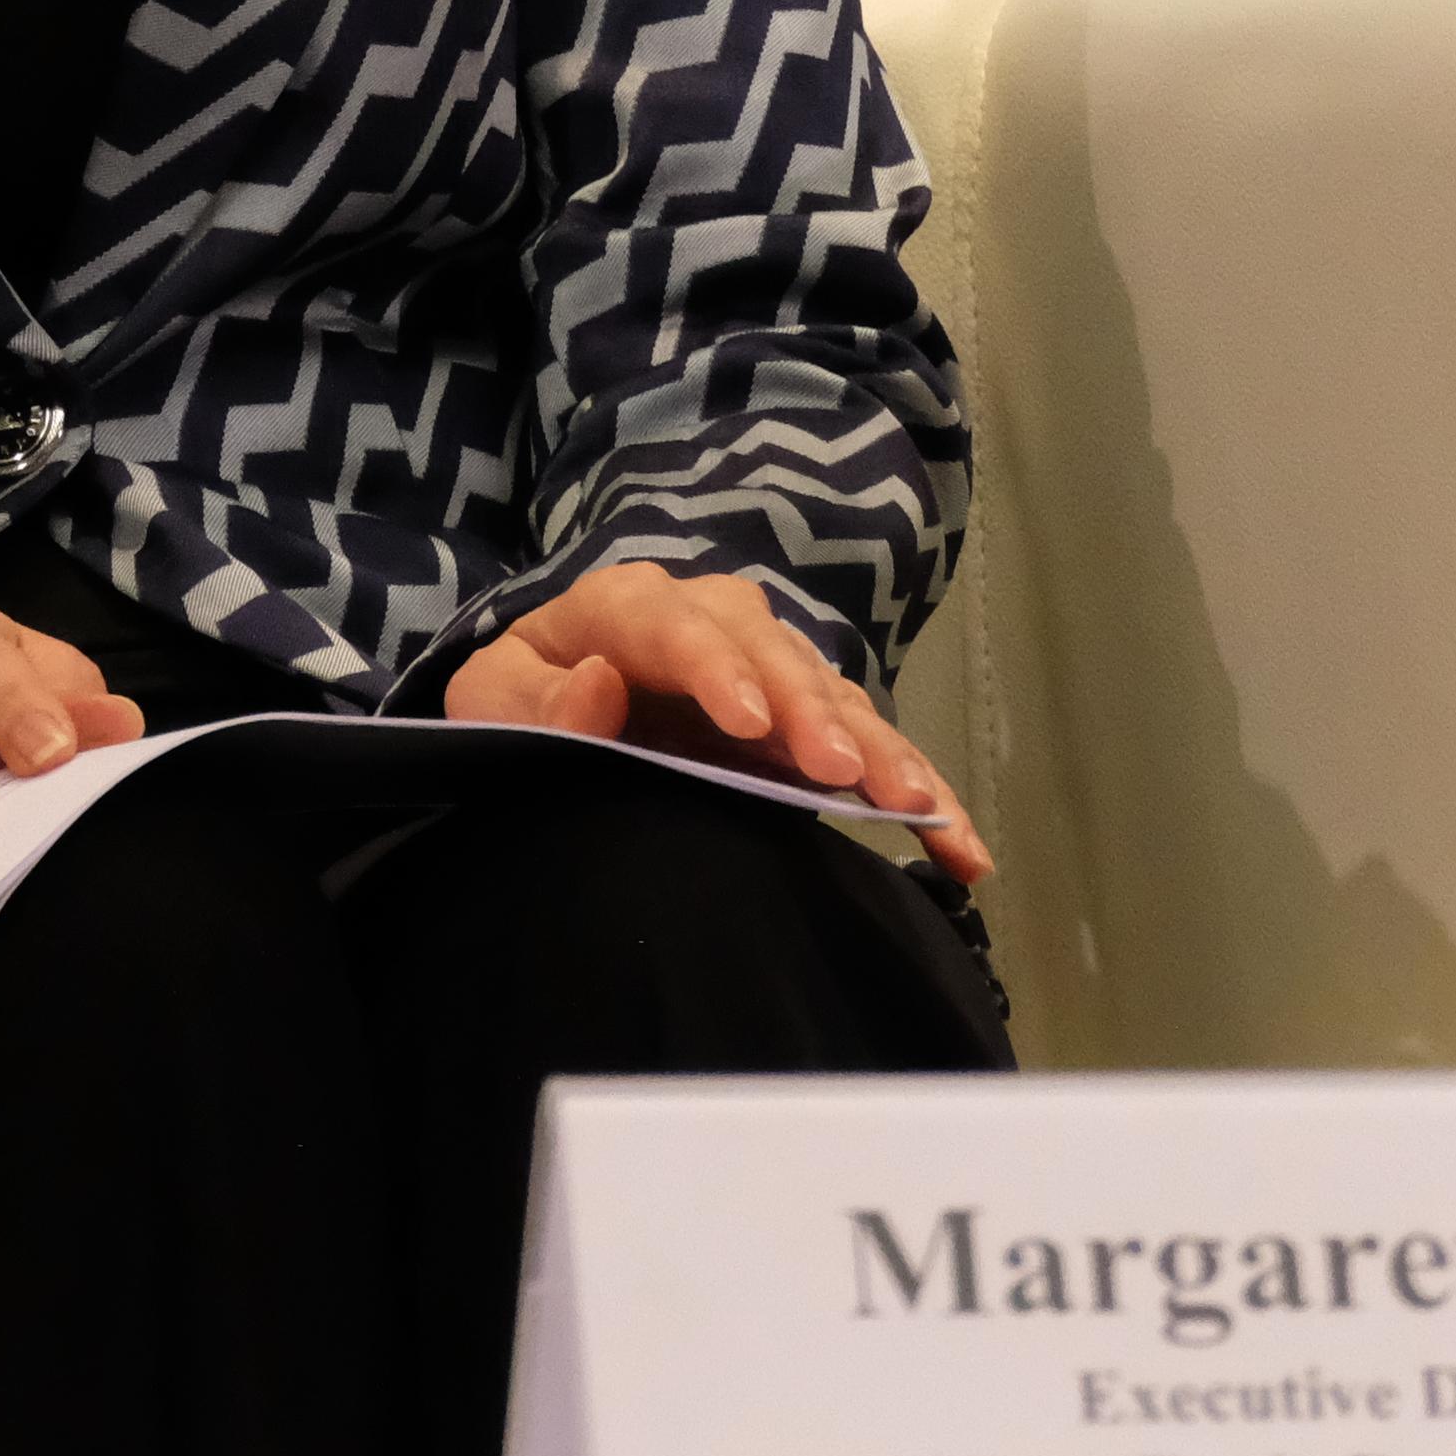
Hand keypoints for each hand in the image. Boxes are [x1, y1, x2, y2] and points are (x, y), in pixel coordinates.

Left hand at [438, 560, 990, 886]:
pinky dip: (915, 792)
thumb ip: (538, 702)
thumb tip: (600, 684)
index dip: (716, 667)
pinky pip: (866, 747)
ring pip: (831, 696)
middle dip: (812, 711)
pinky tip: (960, 848)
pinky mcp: (803, 720)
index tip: (749, 722)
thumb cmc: (523, 704)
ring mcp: (766, 666)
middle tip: (844, 773)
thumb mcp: (495, 704)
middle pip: (771, 651)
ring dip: (880, 751)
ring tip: (917, 808)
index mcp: (623, 607)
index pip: (673, 623)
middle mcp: (712, 621)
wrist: (553, 704)